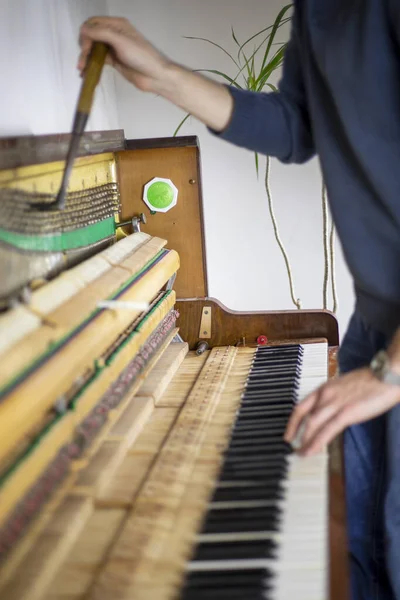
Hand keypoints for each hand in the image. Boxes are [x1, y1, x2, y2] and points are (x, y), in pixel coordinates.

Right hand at [78, 16, 170, 92]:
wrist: (155, 76)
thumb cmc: (142, 56)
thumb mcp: (120, 41)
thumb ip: (101, 33)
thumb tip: (83, 29)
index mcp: (117, 24)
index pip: (94, 23)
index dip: (86, 33)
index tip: (85, 47)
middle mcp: (114, 34)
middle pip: (91, 36)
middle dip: (84, 47)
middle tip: (83, 61)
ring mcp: (114, 48)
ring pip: (94, 49)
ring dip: (86, 58)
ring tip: (82, 69)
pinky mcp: (114, 61)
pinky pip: (98, 60)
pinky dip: (91, 65)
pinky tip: (86, 72)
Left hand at [284, 367, 399, 455]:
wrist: (386, 375)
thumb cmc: (371, 381)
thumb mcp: (344, 387)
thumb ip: (334, 399)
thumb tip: (330, 413)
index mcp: (325, 387)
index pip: (301, 406)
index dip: (292, 422)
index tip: (288, 434)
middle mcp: (326, 394)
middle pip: (303, 416)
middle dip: (295, 433)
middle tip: (292, 448)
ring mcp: (335, 403)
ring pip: (312, 424)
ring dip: (305, 440)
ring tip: (301, 453)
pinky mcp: (347, 413)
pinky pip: (327, 431)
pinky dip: (316, 442)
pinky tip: (312, 451)